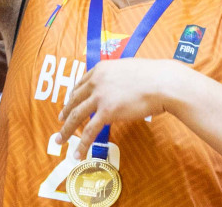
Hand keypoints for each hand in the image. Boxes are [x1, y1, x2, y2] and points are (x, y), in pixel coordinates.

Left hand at [57, 57, 179, 156]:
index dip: (74, 94)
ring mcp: (100, 96)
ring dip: (66, 129)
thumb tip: (120, 85)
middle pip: (75, 98)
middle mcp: (96, 81)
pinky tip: (77, 153)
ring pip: (77, 115)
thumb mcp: (129, 68)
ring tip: (59, 140)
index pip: (82, 83)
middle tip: (60, 120)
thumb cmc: (153, 76)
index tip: (70, 102)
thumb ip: (118, 77)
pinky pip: (90, 130)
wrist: (162, 82)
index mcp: (101, 69)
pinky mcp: (107, 111)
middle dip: (66, 111)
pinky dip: (82, 143)